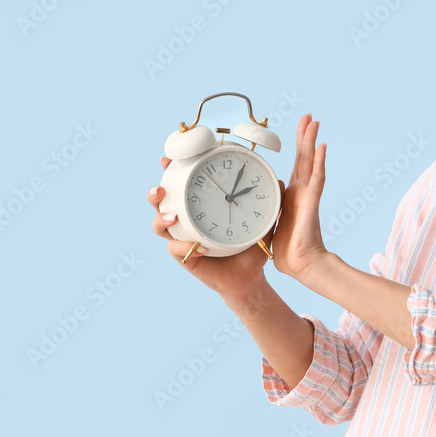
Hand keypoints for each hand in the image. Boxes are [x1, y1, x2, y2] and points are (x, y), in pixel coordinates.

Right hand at [148, 156, 284, 304]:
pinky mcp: (186, 257)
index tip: (168, 160)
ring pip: (159, 226)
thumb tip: (280, 181)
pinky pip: (176, 250)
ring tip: (171, 217)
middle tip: (159, 189)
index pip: (180, 186)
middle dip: (155, 194)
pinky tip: (198, 247)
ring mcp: (183, 239)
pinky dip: (184, 247)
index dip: (170, 172)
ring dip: (160, 219)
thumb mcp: (262, 222)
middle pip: (160, 203)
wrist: (249, 276)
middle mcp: (186, 221)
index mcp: (199, 207)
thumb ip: (271, 203)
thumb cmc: (250, 246)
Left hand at [271, 113, 328, 285]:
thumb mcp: (271, 224)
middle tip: (309, 116)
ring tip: (314, 122)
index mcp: (291, 195)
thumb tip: (258, 205)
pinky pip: (316, 179)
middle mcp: (302, 191)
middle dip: (305, 136)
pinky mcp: (312, 203)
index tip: (300, 129)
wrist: (300, 265)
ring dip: (312, 141)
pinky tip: (322, 146)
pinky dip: (320, 162)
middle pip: (305, 157)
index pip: (297, 164)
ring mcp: (309, 195)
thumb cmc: (287, 251)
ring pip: (311, 162)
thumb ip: (268, 211)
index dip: (298, 146)